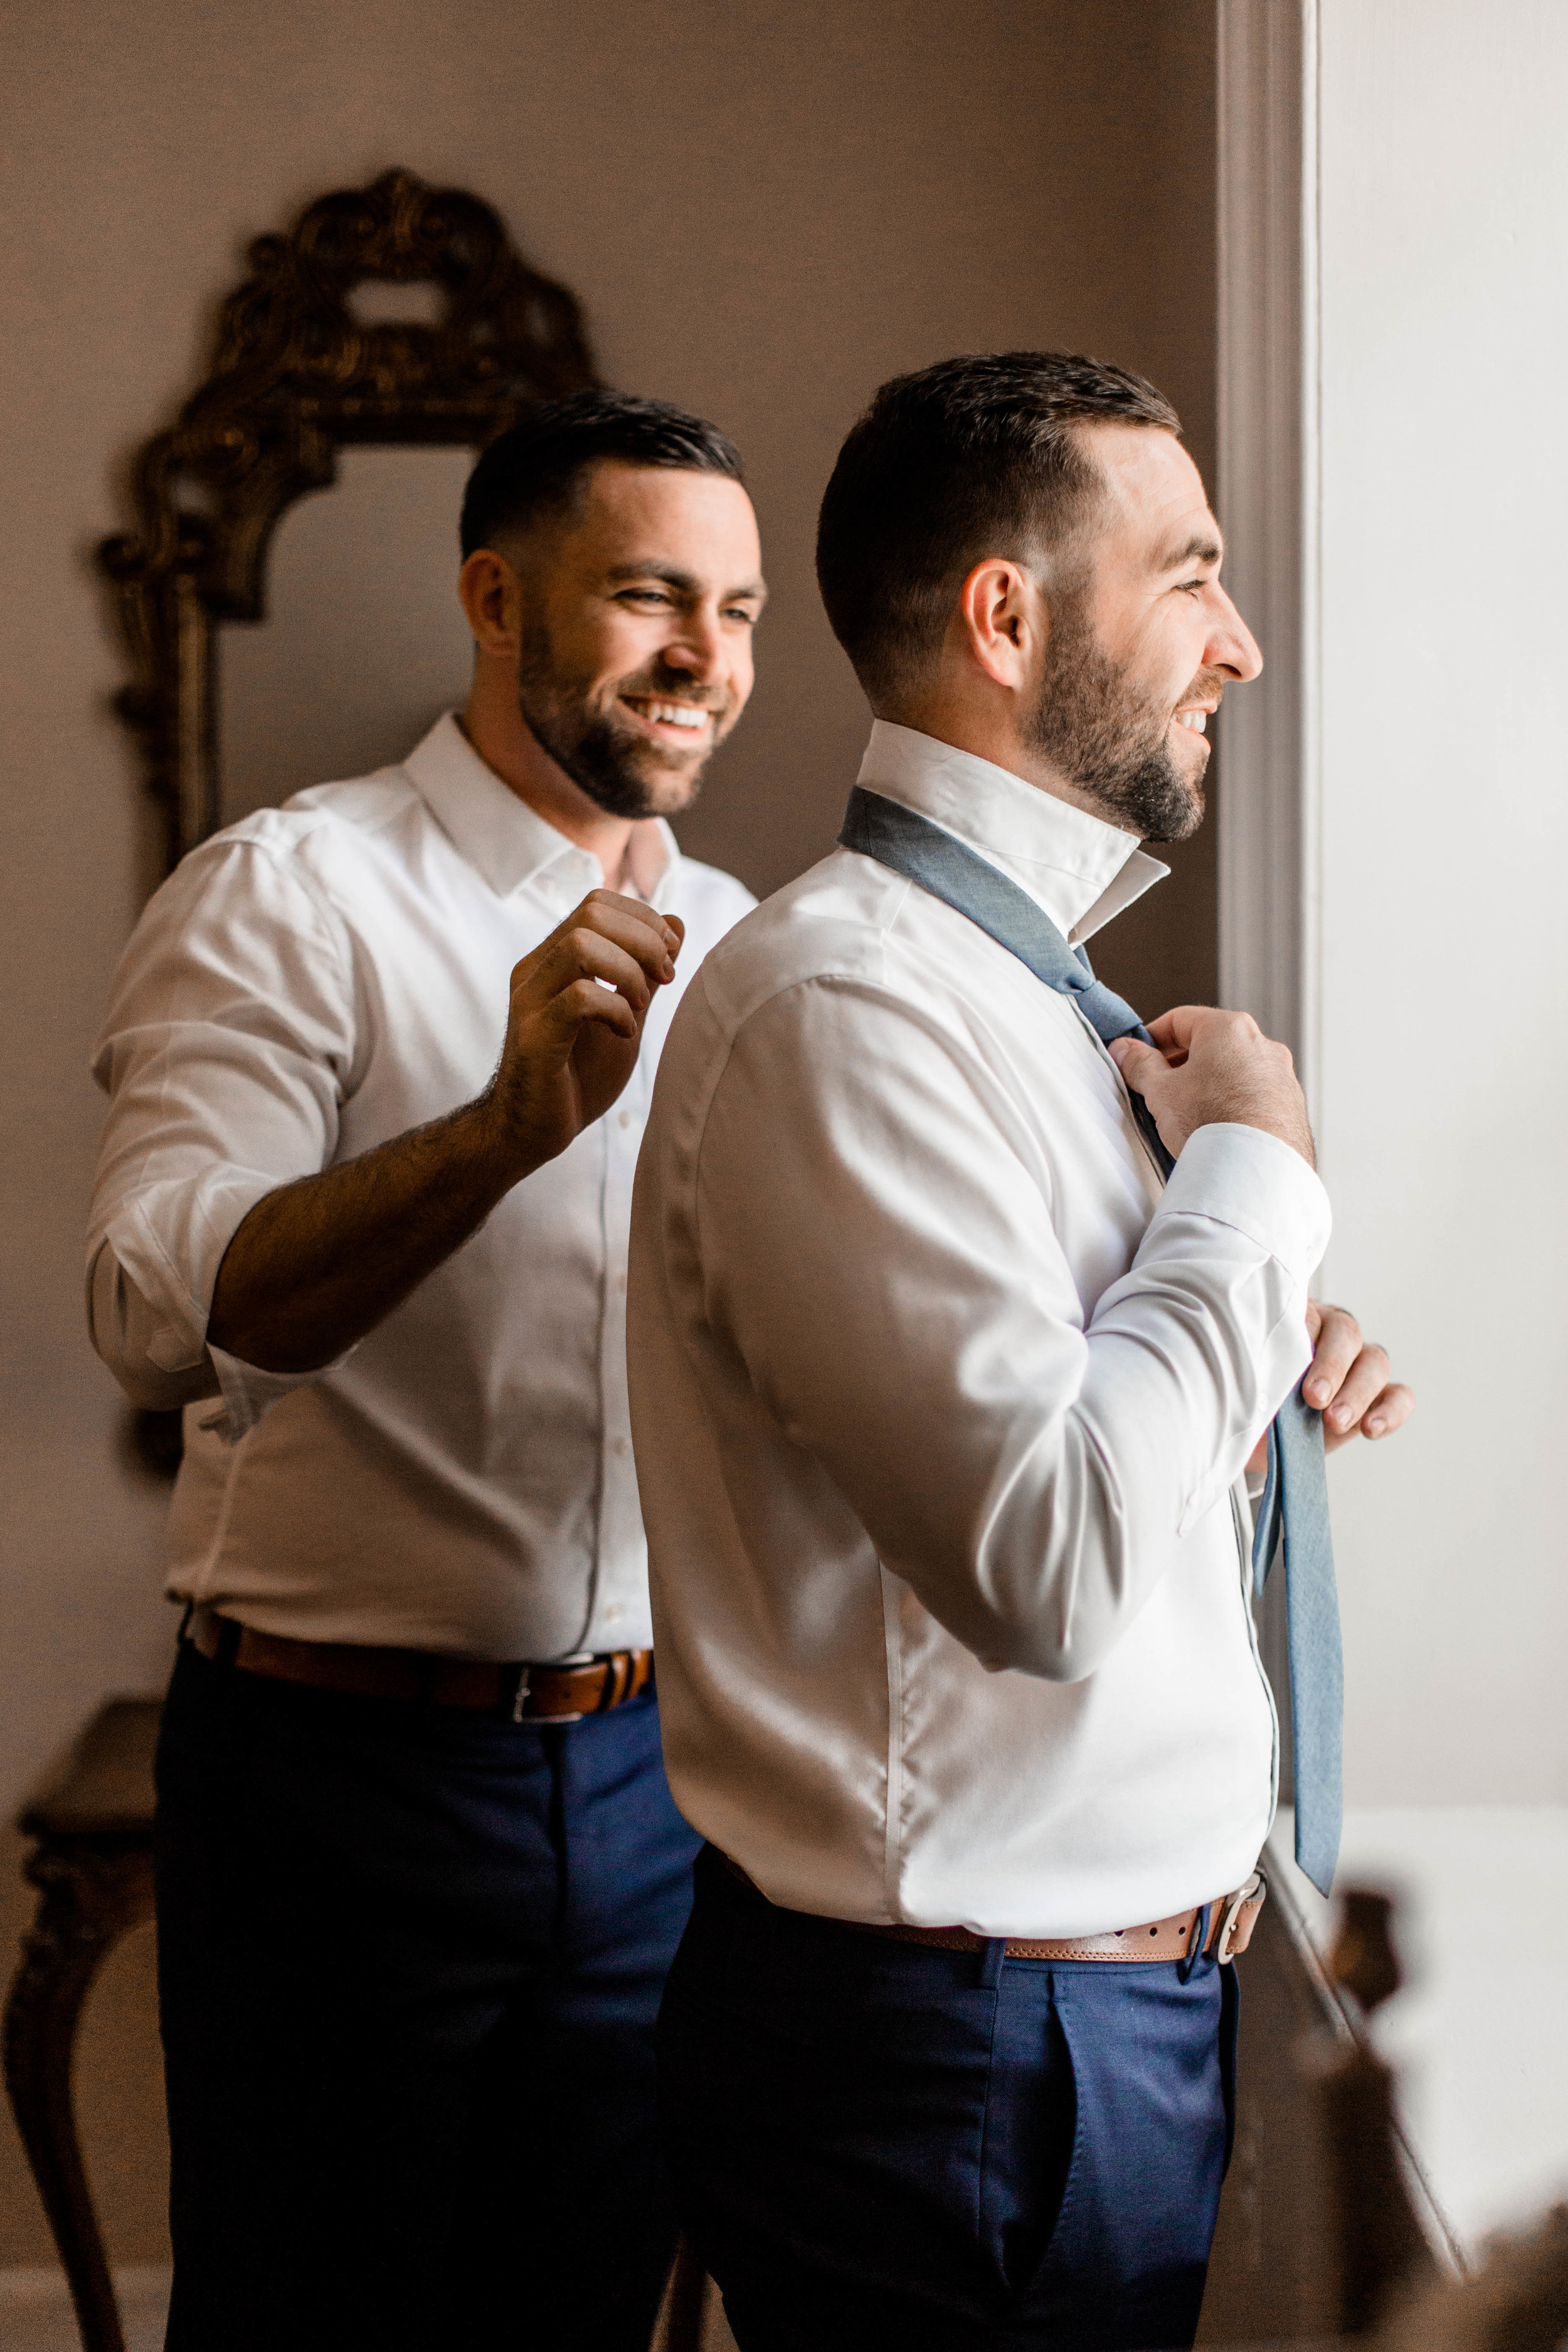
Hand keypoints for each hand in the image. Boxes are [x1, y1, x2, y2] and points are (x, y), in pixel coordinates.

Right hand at [480, 892, 683, 1176]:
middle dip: (643, 940)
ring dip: (628, 972)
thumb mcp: (624, 1014)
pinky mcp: (533, 1036)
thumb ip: (645, 971)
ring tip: (640, 1007)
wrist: (533, 1131)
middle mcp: (535, 970)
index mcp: (553, 959)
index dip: (643, 919)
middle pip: (591, 912)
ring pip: (581, 945)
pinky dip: (615, 1008)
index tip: (669, 957)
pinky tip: (624, 1032)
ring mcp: (529, 1000)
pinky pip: (578, 997)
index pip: (598, 903)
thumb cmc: (577, 1076)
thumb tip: (675, 923)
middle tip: (663, 979)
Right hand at [1108, 1006, 1314, 1165]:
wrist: (1254, 1168)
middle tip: (1157, 1089)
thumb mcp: (1160, 1091)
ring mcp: (1281, 1075)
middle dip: (1180, 1064)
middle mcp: (1262, 1044)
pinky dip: (1233, 1104)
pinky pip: (1253, 1095)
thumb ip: (1139, 1064)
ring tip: (1187, 1115)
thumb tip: (1125, 1050)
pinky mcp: (1291, 1105)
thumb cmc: (1211, 1123)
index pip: (1180, 1020)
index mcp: (1228, 1029)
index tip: (1136, 1057)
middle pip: (1209, 1044)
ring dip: (1207, 1085)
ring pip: (1233, 1071)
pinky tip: (1216, 1129)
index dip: (1151, 1038)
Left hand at [1244, 1300, 1412, 1471]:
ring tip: (1335, 1422)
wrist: (1254, 1433)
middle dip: (1332, 1366)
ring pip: (1375, 1362)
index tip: (1292, 1363)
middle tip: (1314, 1398)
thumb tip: (1263, 1368)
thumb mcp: (1246, 1378)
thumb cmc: (1248, 1395)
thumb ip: (1259, 1365)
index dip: (1305, 1335)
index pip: (1310, 1314)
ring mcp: (1360, 1362)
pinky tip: (1371, 1430)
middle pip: (1347, 1334)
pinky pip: (1399, 1395)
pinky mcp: (1378, 1395)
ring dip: (1357, 1393)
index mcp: (1298, 1317)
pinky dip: (1391, 1411)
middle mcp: (1332, 1332)